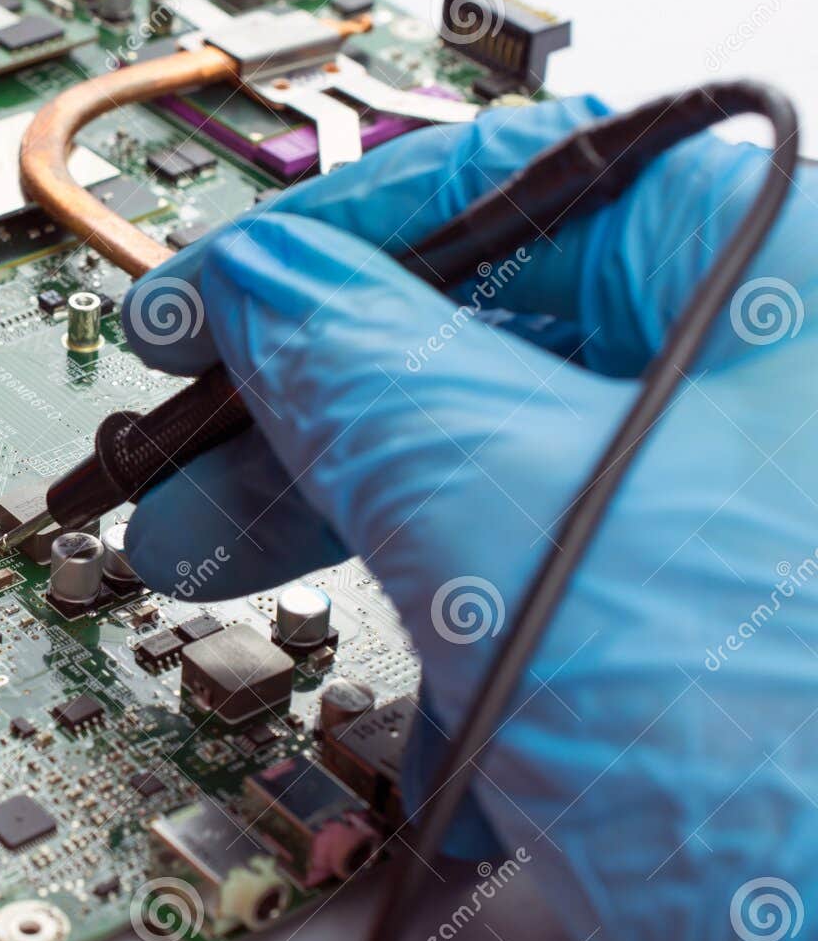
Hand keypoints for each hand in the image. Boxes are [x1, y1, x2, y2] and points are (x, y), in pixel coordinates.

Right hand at [120, 96, 817, 940]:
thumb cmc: (787, 757)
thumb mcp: (497, 504)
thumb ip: (351, 360)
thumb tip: (254, 289)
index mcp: (761, 280)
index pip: (500, 183)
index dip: (310, 246)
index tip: (193, 310)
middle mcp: (760, 392)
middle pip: (474, 349)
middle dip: (299, 417)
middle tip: (182, 469)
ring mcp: (735, 533)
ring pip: (491, 488)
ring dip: (349, 541)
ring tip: (235, 593)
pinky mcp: (710, 656)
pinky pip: (545, 606)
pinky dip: (456, 658)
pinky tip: (429, 741)